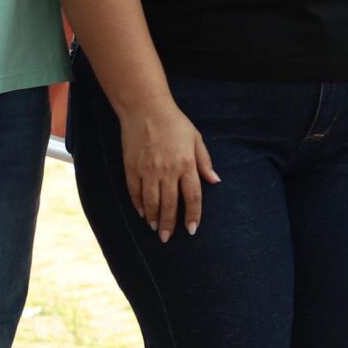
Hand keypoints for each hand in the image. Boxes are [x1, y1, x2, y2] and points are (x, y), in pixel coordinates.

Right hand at [122, 99, 217, 242]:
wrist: (145, 109)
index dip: (192, 215)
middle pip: (170, 204)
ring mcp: (148, 170)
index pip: (192, 197)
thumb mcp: (195, 139)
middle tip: (168, 238)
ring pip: (151, 202)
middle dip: (170, 224)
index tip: (191, 229)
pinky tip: (142, 213)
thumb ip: (204, 161)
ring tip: (156, 229)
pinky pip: (135, 192)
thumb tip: (215, 181)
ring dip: (154, 218)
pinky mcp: (132, 168)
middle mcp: (167, 170)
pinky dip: (139, 205)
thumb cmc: (174, 122)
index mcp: (186, 164)